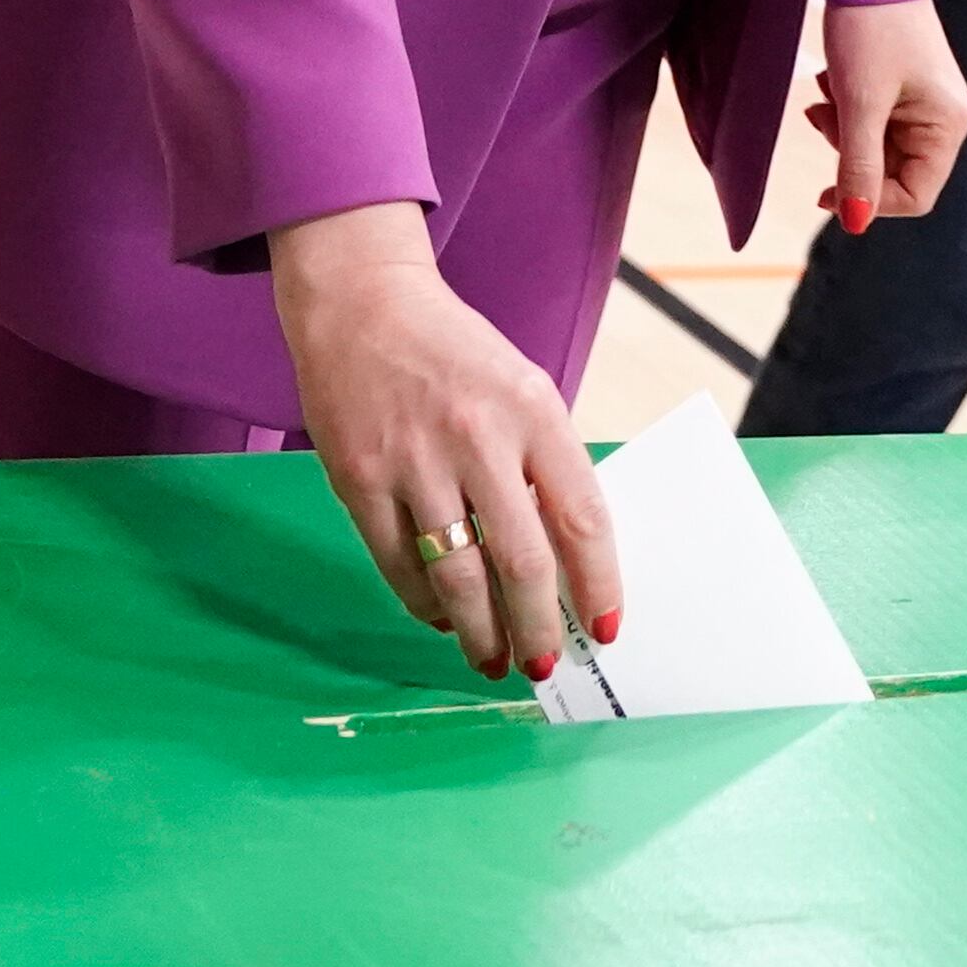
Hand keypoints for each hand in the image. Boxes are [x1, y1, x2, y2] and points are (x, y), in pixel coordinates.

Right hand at [268, 201, 614, 682]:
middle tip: (548, 663)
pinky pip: (399, 563)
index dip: (599, 583)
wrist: (363, 303)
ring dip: (481, 632)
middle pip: (522, 562)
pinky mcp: (359, 479)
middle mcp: (478, 438)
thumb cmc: (456, 354)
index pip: (582, 517)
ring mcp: (414, 462)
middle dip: (540, 627)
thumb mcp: (524, 389)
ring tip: (495, 660)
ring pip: (458, 576)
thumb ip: (543, 464)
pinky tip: (443, 618)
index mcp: (535, 412)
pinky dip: (424, 602)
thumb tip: (564, 557)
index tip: (608, 626)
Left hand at [808, 0, 966, 234]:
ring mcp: (925, 101)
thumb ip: (858, 167)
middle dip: (851, 154)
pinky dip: (847, 109)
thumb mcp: (859, 104)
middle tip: (823, 116)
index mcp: (947, 125)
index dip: (871, 201)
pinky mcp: (905, 86)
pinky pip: (873, 120)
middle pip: (895, 172)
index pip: (915, 195)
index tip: (824, 190)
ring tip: (827, 92)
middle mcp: (944, 117)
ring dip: (844, 130)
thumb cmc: (870, 30)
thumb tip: (854, 224)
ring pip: (878, 146)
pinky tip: (833, 79)